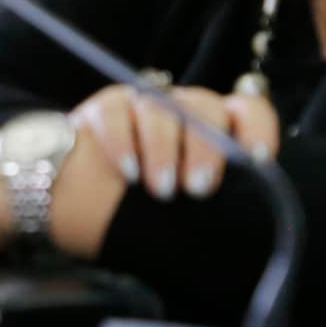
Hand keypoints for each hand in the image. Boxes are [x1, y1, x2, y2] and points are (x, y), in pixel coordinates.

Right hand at [69, 83, 278, 201]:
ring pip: (161, 106)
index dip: (255, 128)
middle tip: (198, 188)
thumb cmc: (131, 216)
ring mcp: (141, 106)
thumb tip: (245, 211)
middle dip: (205, 147)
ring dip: (163, 148)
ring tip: (160, 189)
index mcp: (210, 134)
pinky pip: (117, 111)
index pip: (245, 112)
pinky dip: (123, 141)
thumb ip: (212, 205)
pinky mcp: (103, 109)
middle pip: (204, 106)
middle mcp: (180, 113)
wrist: (69, 210)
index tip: (256, 157)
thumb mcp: (182, 220)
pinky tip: (126, 171)